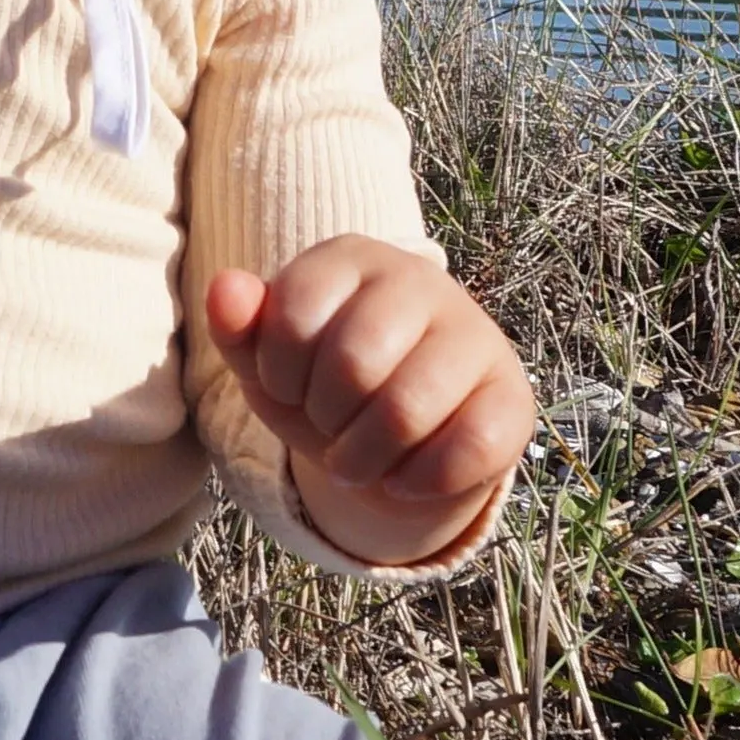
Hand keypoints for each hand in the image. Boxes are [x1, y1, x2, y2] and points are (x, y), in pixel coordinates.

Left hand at [201, 239, 533, 567]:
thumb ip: (239, 329)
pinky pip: (469, 448)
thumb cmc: (324, 386)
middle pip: (353, 363)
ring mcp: (475, 334)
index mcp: (352, 258)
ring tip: (358, 459)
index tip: (289, 385)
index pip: (294, 314)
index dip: (279, 373)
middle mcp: (420, 280)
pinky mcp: (513, 394)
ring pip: (408, 409)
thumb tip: (226, 288)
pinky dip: (419, 481)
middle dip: (325, 418)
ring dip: (365, 459)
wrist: (400, 439)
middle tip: (329, 426)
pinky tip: (405, 476)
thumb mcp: (270, 364)